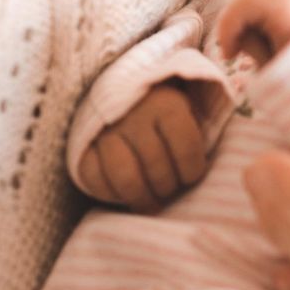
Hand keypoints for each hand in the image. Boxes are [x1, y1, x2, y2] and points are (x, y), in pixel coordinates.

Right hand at [78, 81, 208, 211]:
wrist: (123, 89)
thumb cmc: (164, 109)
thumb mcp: (187, 109)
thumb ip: (196, 135)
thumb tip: (205, 173)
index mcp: (166, 103)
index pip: (185, 145)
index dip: (192, 169)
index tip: (192, 175)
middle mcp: (134, 115)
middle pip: (157, 167)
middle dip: (169, 187)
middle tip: (171, 190)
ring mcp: (106, 131)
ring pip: (126, 178)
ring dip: (142, 197)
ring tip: (152, 201)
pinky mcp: (83, 145)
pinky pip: (94, 179)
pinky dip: (110, 194)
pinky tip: (124, 193)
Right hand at [217, 0, 289, 64]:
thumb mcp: (275, 61)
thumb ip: (248, 47)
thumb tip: (233, 45)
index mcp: (283, 2)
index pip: (239, 8)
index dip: (226, 32)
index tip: (229, 57)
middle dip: (239, 26)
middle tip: (238, 52)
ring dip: (255, 20)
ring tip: (264, 46)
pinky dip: (272, 15)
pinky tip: (276, 35)